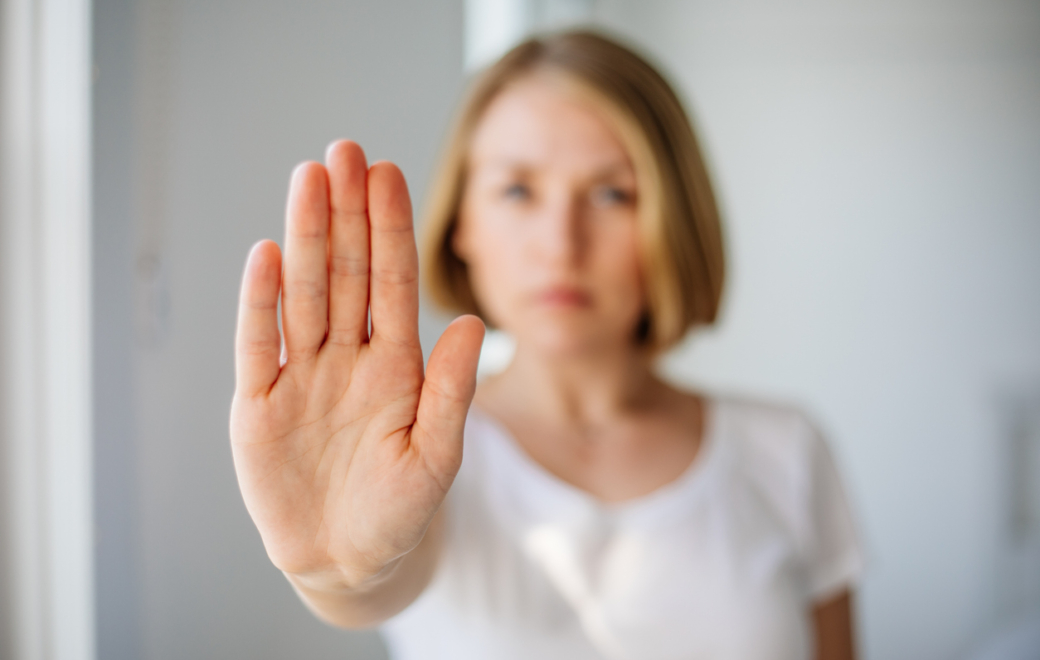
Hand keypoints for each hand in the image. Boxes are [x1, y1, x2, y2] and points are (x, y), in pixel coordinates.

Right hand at [230, 141, 483, 590]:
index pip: (392, 282)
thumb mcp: (437, 455)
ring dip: (305, 238)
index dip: (390, 229)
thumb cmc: (401, 509)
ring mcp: (301, 377)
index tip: (389, 173)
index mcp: (396, 364)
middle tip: (345, 151)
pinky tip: (268, 255)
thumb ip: (452, 391)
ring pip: (304, 294)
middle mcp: (347, 358)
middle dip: (346, 213)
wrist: (349, 560)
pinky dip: (261, 303)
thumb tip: (471, 325)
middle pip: (346, 273)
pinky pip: (258, 345)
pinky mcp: (258, 405)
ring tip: (309, 180)